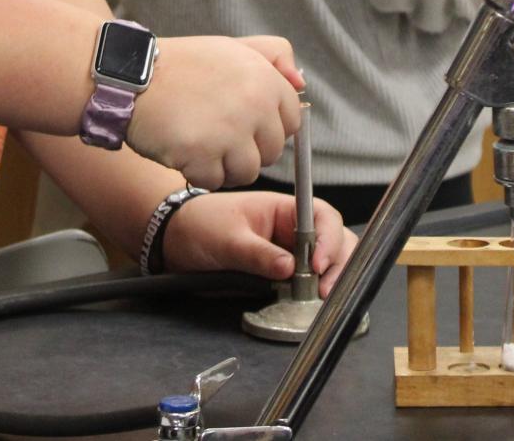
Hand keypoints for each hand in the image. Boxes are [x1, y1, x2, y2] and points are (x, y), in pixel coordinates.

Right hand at [127, 36, 303, 188]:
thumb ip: (273, 56)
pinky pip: (213, 182)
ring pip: (246, 172)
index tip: (242, 122)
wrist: (130, 74)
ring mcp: (228, 132)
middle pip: (271, 152)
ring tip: (199, 142)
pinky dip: (197, 173)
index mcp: (265, 79)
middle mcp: (253, 104)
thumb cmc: (181, 65)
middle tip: (215, 132)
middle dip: (246, 149)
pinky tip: (181, 149)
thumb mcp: (232, 48)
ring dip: (223, 166)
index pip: (291, 121)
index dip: (266, 127)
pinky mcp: (202, 155)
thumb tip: (301, 84)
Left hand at [160, 191, 356, 296]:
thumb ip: (258, 254)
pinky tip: (311, 304)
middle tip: (326, 289)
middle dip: (338, 263)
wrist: (175, 242)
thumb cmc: (200, 226)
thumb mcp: (227, 240)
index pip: (321, 216)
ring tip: (321, 298)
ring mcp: (287, 253)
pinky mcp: (280, 276)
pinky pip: (305, 284)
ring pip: (324, 264)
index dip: (328, 238)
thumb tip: (289, 269)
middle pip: (332, 240)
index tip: (319, 264)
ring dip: (330, 279)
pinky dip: (313, 293)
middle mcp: (291, 230)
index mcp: (282, 210)